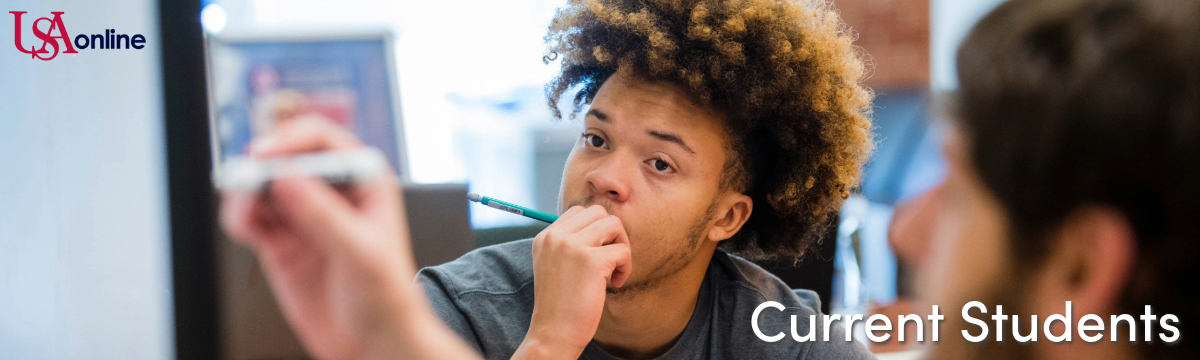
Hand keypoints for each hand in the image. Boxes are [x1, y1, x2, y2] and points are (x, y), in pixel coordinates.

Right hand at [220, 117, 474, 359]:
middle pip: (285, 158)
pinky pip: (251, 218)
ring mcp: (304, 216)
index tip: (267, 155)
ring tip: (243, 210)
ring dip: (245, 191)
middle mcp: (331, 192)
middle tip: (245, 181)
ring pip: (263, 187)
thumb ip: (325, 217)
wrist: (375, 342)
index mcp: (364, 180)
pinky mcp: (281, 243)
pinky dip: (240, 216)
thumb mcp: (362, 254)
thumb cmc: (387, 297)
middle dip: (262, 165)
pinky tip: (243, 224)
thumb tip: (288, 180)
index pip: (323, 140)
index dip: (292, 140)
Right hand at [514, 205, 632, 358]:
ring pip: (613, 224)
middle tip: (610, 260)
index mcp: (545, 237)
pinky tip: (614, 285)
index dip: (596, 230)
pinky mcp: (590, 261)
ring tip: (614, 270)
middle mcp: (556, 237)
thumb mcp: (555, 266)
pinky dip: (625, 268)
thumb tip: (604, 225)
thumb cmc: (560, 305)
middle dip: (612, 234)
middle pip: (598, 212)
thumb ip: (570, 244)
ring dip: (621, 246)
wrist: (553, 334)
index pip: (580, 212)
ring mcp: (572, 246)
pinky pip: (622, 251)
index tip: (597, 254)